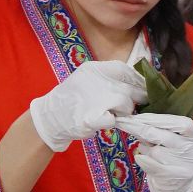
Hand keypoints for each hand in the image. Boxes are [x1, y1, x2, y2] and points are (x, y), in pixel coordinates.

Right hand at [28, 60, 145, 150]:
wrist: (50, 117)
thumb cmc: (74, 99)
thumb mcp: (88, 80)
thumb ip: (111, 79)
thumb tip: (141, 83)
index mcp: (94, 69)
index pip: (124, 69)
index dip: (137, 80)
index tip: (142, 87)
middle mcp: (95, 81)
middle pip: (129, 88)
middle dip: (134, 99)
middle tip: (129, 105)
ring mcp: (94, 99)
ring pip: (126, 105)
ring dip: (124, 112)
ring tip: (112, 113)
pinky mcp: (93, 118)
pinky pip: (115, 120)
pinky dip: (112, 122)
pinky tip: (102, 120)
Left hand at [115, 113, 192, 191]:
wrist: (179, 186)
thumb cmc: (173, 156)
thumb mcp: (174, 140)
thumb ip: (161, 129)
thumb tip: (135, 119)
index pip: (180, 123)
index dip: (159, 119)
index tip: (138, 117)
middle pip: (164, 136)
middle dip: (141, 128)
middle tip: (123, 122)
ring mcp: (185, 166)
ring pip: (156, 151)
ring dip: (145, 148)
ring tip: (148, 151)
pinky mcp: (173, 177)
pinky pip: (151, 164)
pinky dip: (142, 159)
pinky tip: (141, 158)